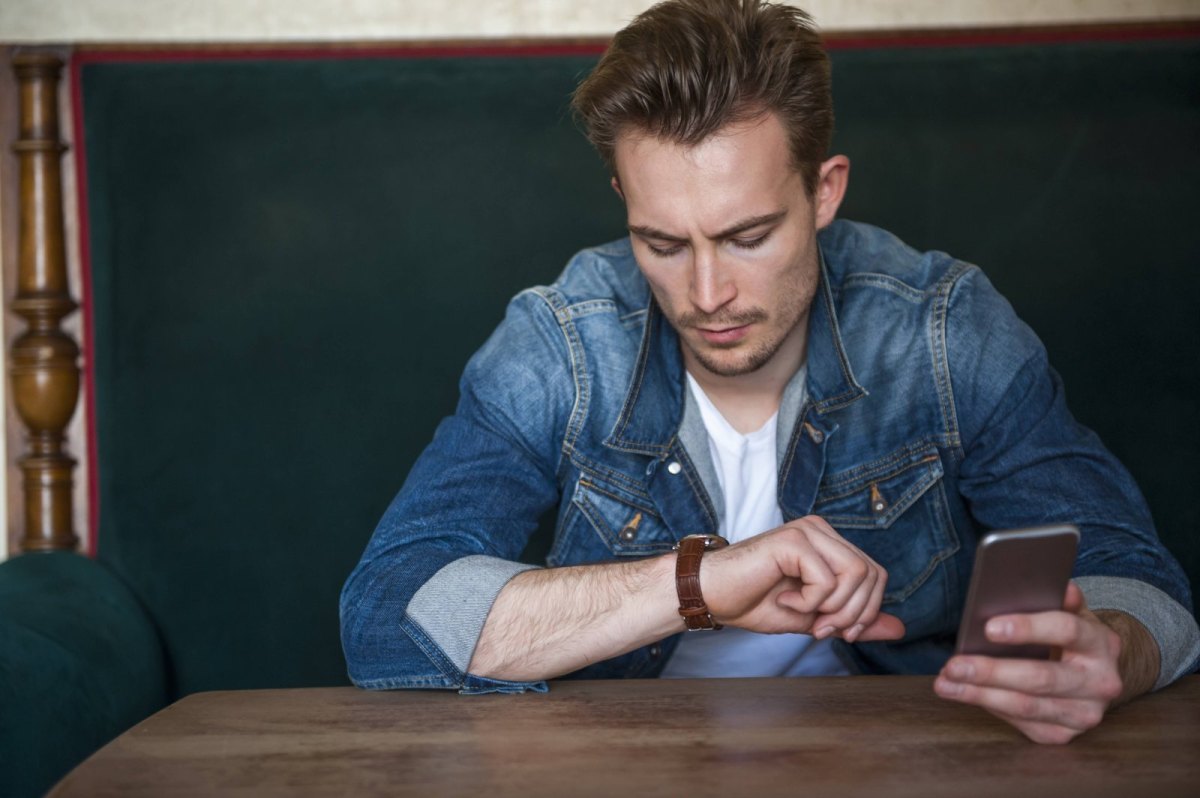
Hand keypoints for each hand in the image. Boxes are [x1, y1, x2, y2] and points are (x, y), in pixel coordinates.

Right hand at [701, 515, 904, 642]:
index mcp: (829, 544)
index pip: (877, 575)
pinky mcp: (793, 540)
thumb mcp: (814, 618)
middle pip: (873, 575)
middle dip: (853, 614)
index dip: (866, 611)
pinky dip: (811, 602)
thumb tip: (899, 628)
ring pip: (857, 575)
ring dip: (834, 609)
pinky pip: (827, 579)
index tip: (836, 632)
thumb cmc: (753, 602)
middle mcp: (821, 530)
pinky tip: (785, 600)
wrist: (710, 595)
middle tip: (820, 630)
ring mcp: (808, 531)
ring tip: (804, 615)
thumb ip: (855, 620)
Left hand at [934, 582, 1123, 743]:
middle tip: (954, 665)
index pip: (1067, 630)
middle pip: (1041, 677)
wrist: (1093, 675)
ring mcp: (1084, 713)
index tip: (988, 628)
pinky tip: (966, 694)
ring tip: (946, 683)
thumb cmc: (1071, 638)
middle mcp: (1100, 682)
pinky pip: (1022, 723)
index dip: (1028, 628)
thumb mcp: (1071, 612)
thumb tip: (1057, 585)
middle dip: (991, 671)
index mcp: (1101, 643)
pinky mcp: (1065, 734)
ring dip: (980, 694)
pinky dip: (990, 707)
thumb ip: (1058, 598)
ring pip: (1027, 706)